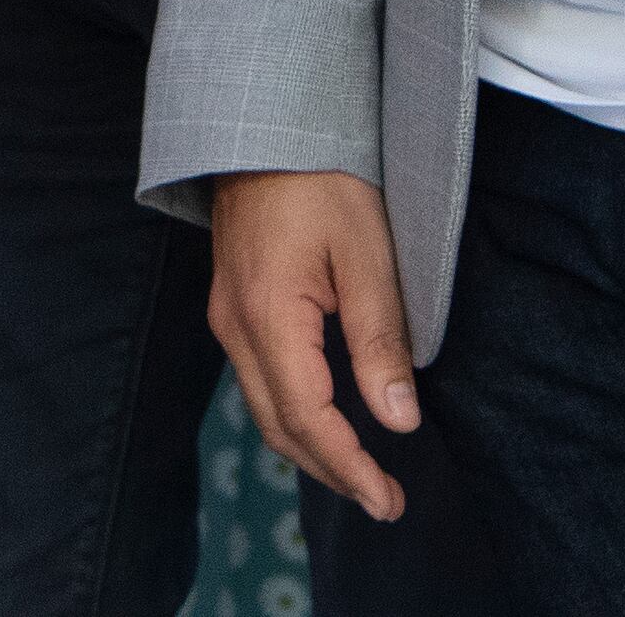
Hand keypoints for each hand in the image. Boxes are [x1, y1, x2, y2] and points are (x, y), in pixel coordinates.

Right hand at [209, 169, 421, 524]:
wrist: (264, 123)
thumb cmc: (322, 178)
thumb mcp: (367, 253)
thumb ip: (379, 340)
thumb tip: (397, 421)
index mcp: (267, 317)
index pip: (308, 417)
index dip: (349, 467)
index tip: (389, 499)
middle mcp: (235, 325)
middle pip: (279, 424)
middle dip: (331, 471)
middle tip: (385, 501)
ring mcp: (227, 314)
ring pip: (264, 406)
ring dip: (311, 448)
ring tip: (361, 473)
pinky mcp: (232, 303)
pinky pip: (258, 378)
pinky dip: (294, 414)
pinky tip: (325, 420)